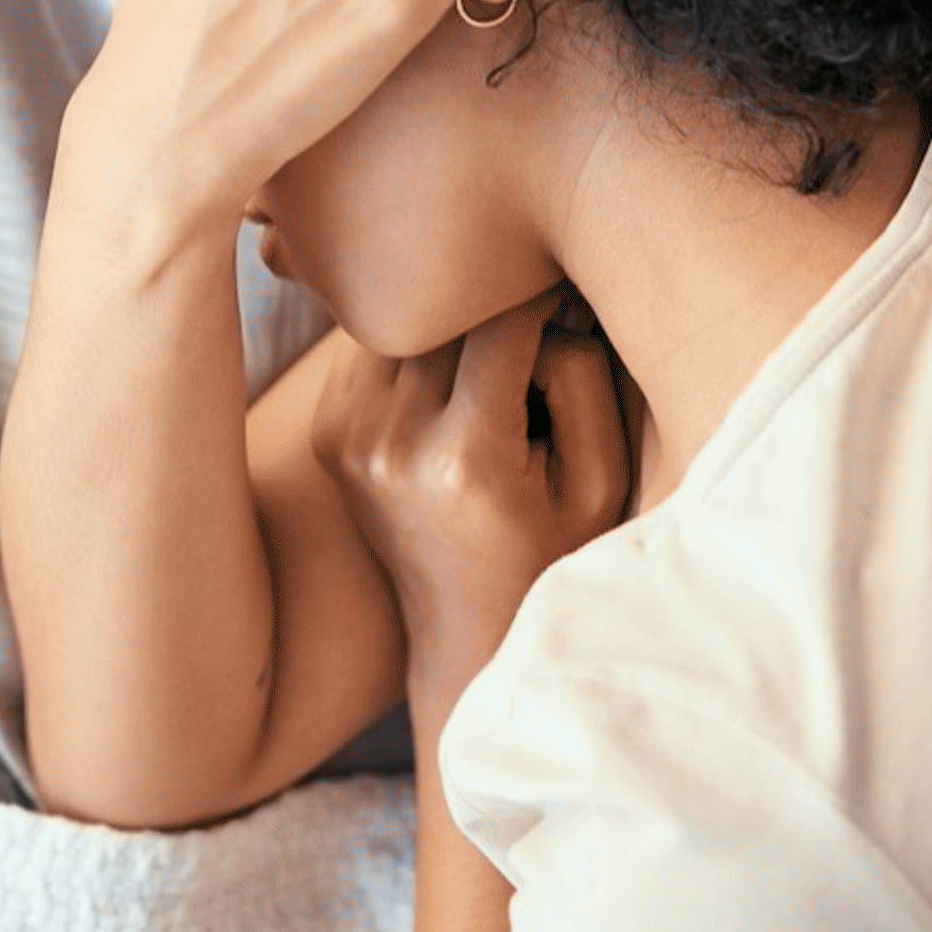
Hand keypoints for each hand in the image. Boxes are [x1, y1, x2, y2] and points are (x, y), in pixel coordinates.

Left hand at [312, 290, 632, 705]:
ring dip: (452, 323)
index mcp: (463, 459)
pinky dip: (416, 347)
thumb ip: (582, 378)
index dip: (546, 297)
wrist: (469, 634)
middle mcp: (390, 444)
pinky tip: (452, 384)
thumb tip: (544, 304)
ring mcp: (348, 439)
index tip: (572, 303)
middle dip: (498, 307)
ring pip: (405, 321)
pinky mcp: (330, 434)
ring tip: (496, 364)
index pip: (504, 320)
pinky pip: (374, 348)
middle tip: (540, 330)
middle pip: (448, 314)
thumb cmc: (553, 554)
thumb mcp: (600, 478)